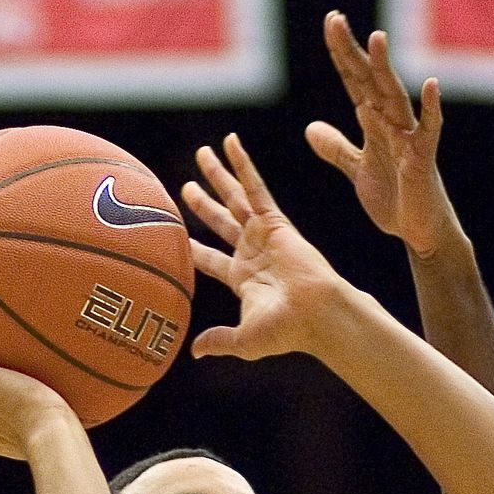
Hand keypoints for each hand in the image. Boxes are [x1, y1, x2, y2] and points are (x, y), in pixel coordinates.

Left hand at [181, 133, 343, 360]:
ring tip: (202, 154)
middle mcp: (252, 252)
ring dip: (218, 176)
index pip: (212, 260)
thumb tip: (193, 351)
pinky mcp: (275, 222)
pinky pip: (254, 187)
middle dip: (203, 204)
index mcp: (243, 279)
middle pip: (221, 222)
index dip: (195, 250)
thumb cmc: (286, 331)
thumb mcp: (244, 339)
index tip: (178, 238)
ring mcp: (264, 235)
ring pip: (234, 199)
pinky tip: (230, 143)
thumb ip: (219, 340)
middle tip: (185, 187)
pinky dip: (242, 165)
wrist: (316, 314)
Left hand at [305, 11, 460, 258]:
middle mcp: (391, 122)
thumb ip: (337, 148)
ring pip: (395, 97)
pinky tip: (430, 85)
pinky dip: (431, 109)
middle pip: (369, 80)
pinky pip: (429, 130)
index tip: (330, 23)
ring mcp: (409, 137)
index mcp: (374, 122)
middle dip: (353, 51)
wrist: (418, 229)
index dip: (341, 55)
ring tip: (376, 38)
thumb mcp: (357, 170)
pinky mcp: (423, 159)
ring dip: (386, 69)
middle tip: (335, 19)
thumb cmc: (394, 197)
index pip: (354, 81)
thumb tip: (311, 127)